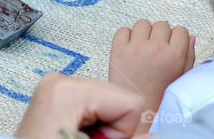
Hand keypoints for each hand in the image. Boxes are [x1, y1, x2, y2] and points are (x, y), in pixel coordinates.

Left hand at [16, 74, 144, 138]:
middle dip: (112, 127)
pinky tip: (72, 136)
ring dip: (102, 127)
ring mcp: (54, 87)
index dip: (123, 131)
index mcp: (66, 91)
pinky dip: (90, 124)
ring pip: (106, 103)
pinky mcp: (53, 96)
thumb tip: (160, 133)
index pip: (130, 101)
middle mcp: (58, 81)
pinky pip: (90, 105)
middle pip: (117, 98)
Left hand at [109, 20, 195, 134]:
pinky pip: (123, 30)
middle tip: (158, 47)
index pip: (181, 30)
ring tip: (144, 47)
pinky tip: (131, 48)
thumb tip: (190, 37)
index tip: (174, 44)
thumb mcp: (182, 77)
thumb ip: (189, 55)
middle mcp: (156, 48)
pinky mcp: (119, 50)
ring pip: (143, 23)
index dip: (178, 37)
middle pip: (162, 24)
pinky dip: (127, 36)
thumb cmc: (161, 97)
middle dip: (161, 34)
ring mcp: (135, 48)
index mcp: (175, 55)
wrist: (138, 112)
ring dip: (145, 33)